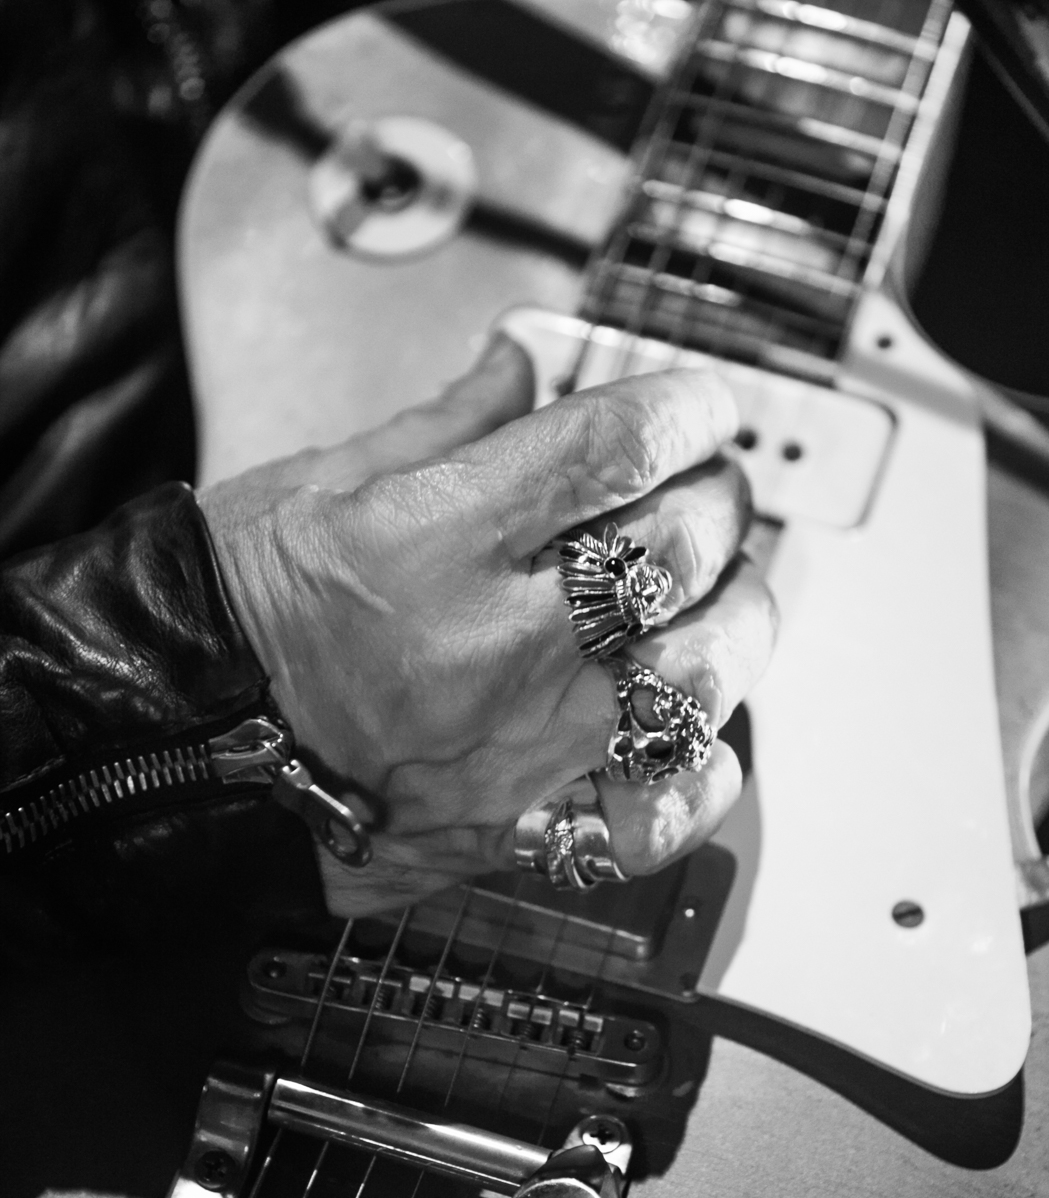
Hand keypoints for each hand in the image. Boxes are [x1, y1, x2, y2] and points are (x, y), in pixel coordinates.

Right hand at [198, 334, 776, 913]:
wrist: (162, 762)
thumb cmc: (224, 620)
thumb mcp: (317, 483)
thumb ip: (446, 425)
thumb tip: (522, 366)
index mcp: (437, 536)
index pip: (618, 446)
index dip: (686, 411)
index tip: (699, 408)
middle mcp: (494, 643)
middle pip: (678, 547)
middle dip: (717, 500)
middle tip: (707, 491)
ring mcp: (519, 747)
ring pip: (700, 674)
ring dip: (737, 621)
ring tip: (723, 598)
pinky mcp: (520, 831)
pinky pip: (658, 815)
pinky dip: (702, 774)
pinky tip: (695, 731)